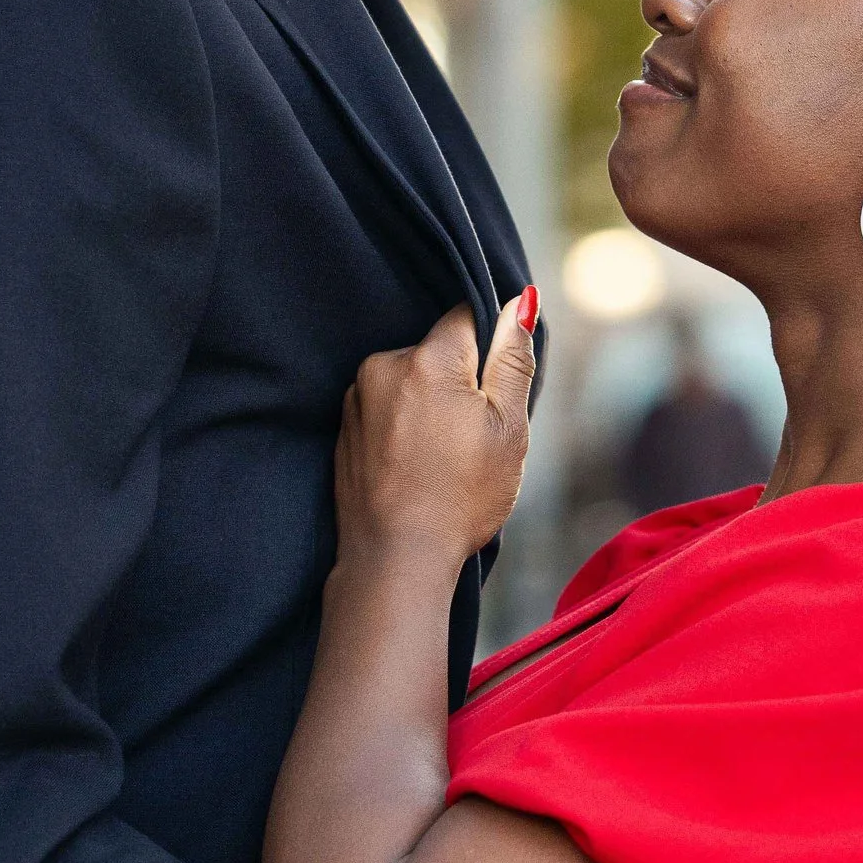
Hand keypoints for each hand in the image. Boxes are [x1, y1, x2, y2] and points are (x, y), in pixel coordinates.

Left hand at [334, 296, 535, 568]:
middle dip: (461, 381)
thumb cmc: (460, 498)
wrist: (395, 559)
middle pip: (437, 351)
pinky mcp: (344, 428)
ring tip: (443, 459)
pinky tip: (417, 467)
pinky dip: (405, 427)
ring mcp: (357, 398)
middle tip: (474, 436)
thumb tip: (518, 302)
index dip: (491, 347)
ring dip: (431, 405)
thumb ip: (512, 359)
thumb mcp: (508, 428)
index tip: (495, 389)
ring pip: (411, 381)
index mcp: (428, 360)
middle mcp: (383, 366)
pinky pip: (387, 408)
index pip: (467, 315)